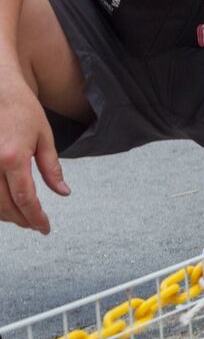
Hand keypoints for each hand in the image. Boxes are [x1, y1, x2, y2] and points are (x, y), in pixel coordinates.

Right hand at [0, 77, 68, 233]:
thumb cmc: (22, 109)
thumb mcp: (44, 137)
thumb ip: (52, 168)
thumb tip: (62, 193)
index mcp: (13, 158)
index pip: (26, 199)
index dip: (36, 218)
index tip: (45, 228)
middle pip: (5, 206)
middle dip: (22, 220)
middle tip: (37, 225)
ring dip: (7, 215)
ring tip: (24, 218)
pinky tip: (6, 204)